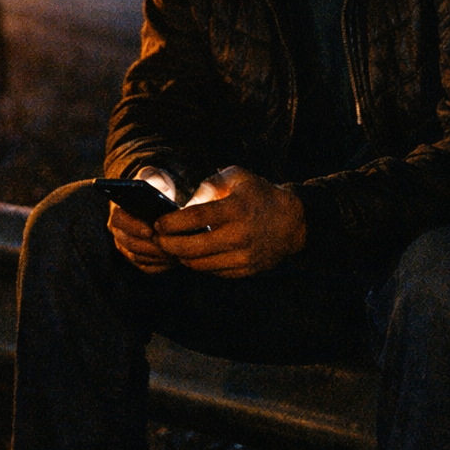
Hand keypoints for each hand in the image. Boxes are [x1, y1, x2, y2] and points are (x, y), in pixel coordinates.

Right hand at [108, 167, 180, 273]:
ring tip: (174, 254)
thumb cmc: (155, 186)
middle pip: (128, 243)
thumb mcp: (154, 178)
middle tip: (169, 247)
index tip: (151, 230)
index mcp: (118, 209)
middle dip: (149, 246)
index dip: (134, 226)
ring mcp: (125, 245)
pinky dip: (159, 265)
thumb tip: (163, 195)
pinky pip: (145, 266)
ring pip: (136, 257)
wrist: (155, 198)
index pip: (119, 220)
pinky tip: (173, 260)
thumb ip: (154, 182)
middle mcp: (117, 229)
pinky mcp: (136, 256)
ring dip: (156, 257)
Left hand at [152, 166, 305, 277]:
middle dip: (168, 245)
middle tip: (158, 239)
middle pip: (192, 248)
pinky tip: (193, 255)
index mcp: (235, 209)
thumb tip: (183, 206)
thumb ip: (208, 186)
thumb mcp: (236, 178)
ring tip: (172, 248)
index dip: (171, 223)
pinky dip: (199, 264)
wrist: (292, 221)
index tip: (157, 223)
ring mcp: (243, 256)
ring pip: (200, 264)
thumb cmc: (258, 194)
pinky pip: (214, 272)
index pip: (194, 218)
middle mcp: (239, 235)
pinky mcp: (246, 270)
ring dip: (181, 257)